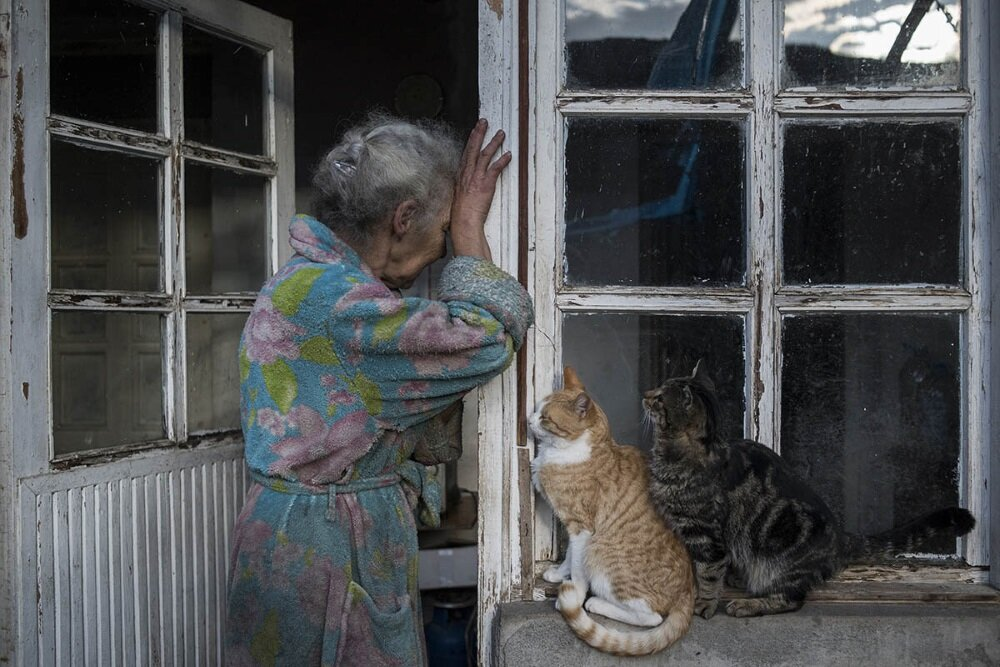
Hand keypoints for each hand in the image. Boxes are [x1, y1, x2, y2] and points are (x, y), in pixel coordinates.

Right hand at [450, 119, 511, 260]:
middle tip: (484, 122)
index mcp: (460, 177)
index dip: (470, 141)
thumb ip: (464, 189)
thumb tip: (468, 187)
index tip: (474, 130)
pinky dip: (502, 161)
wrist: (464, 223)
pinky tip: (508, 154)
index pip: (465, 154)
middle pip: (472, 149)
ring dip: (493, 143)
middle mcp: (467, 175)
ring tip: (501, 133)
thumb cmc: (461, 214)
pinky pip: (494, 169)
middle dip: (478, 134)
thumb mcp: (459, 198)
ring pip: (484, 155)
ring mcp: (476, 179)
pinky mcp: (485, 185)